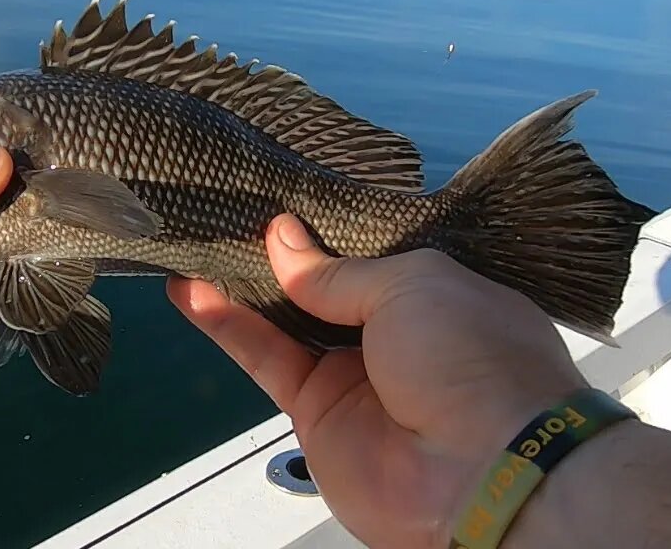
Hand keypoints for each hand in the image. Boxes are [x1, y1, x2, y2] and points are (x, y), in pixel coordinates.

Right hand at [168, 214, 587, 548]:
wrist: (480, 472)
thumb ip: (338, 270)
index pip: (374, 255)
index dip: (330, 231)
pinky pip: (265, 358)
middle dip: (280, 255)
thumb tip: (282, 239)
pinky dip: (226, 325)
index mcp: (439, 296)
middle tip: (230, 213)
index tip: (283, 198)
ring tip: (195, 241)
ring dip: (242, 285)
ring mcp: (354, 376)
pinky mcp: (315, 413)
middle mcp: (397, 335)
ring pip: (286, 321)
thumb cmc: (469, 357)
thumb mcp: (412, 284)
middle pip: (324, 288)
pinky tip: (190, 291)